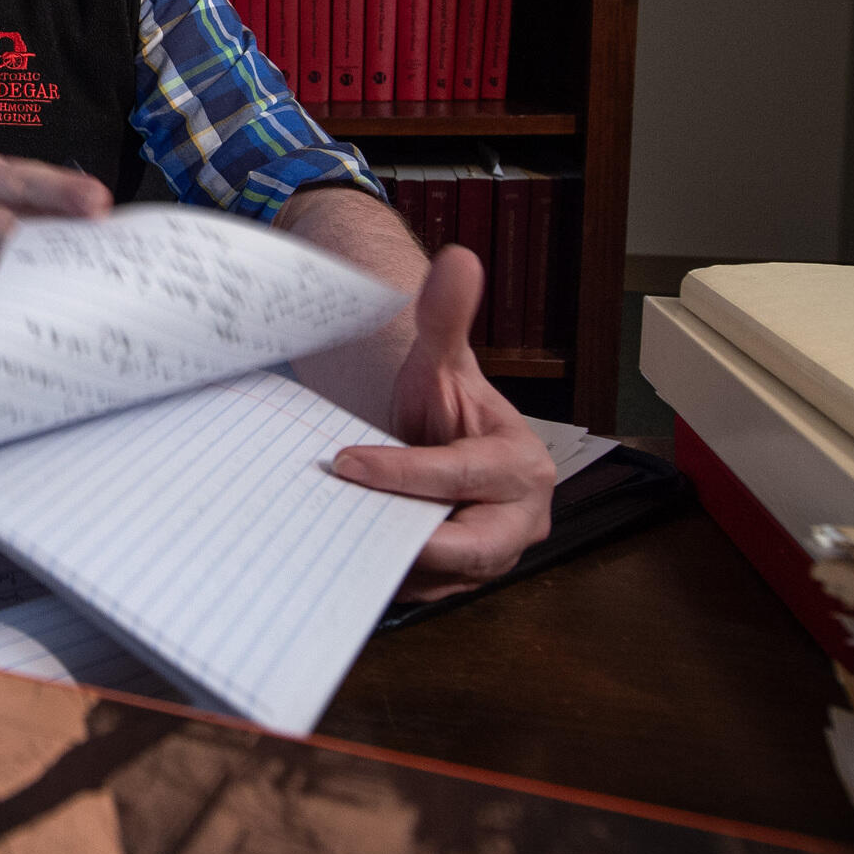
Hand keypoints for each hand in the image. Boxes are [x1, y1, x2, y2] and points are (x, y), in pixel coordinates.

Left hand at [330, 244, 554, 600]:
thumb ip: (445, 316)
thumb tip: (458, 261)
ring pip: (441, 577)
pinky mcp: (462, 582)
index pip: (458, 475)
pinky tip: (339, 560)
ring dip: (388, 564)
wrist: (437, 436)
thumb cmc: (440, 400)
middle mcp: (521, 519)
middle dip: (406, 540)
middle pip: (465, 547)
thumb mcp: (437, 359)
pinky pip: (423, 592)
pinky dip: (384, 579)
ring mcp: (495, 557)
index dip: (400, 471)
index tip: (343, 460)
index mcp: (522, 465)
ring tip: (332, 542)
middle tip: (341, 522)